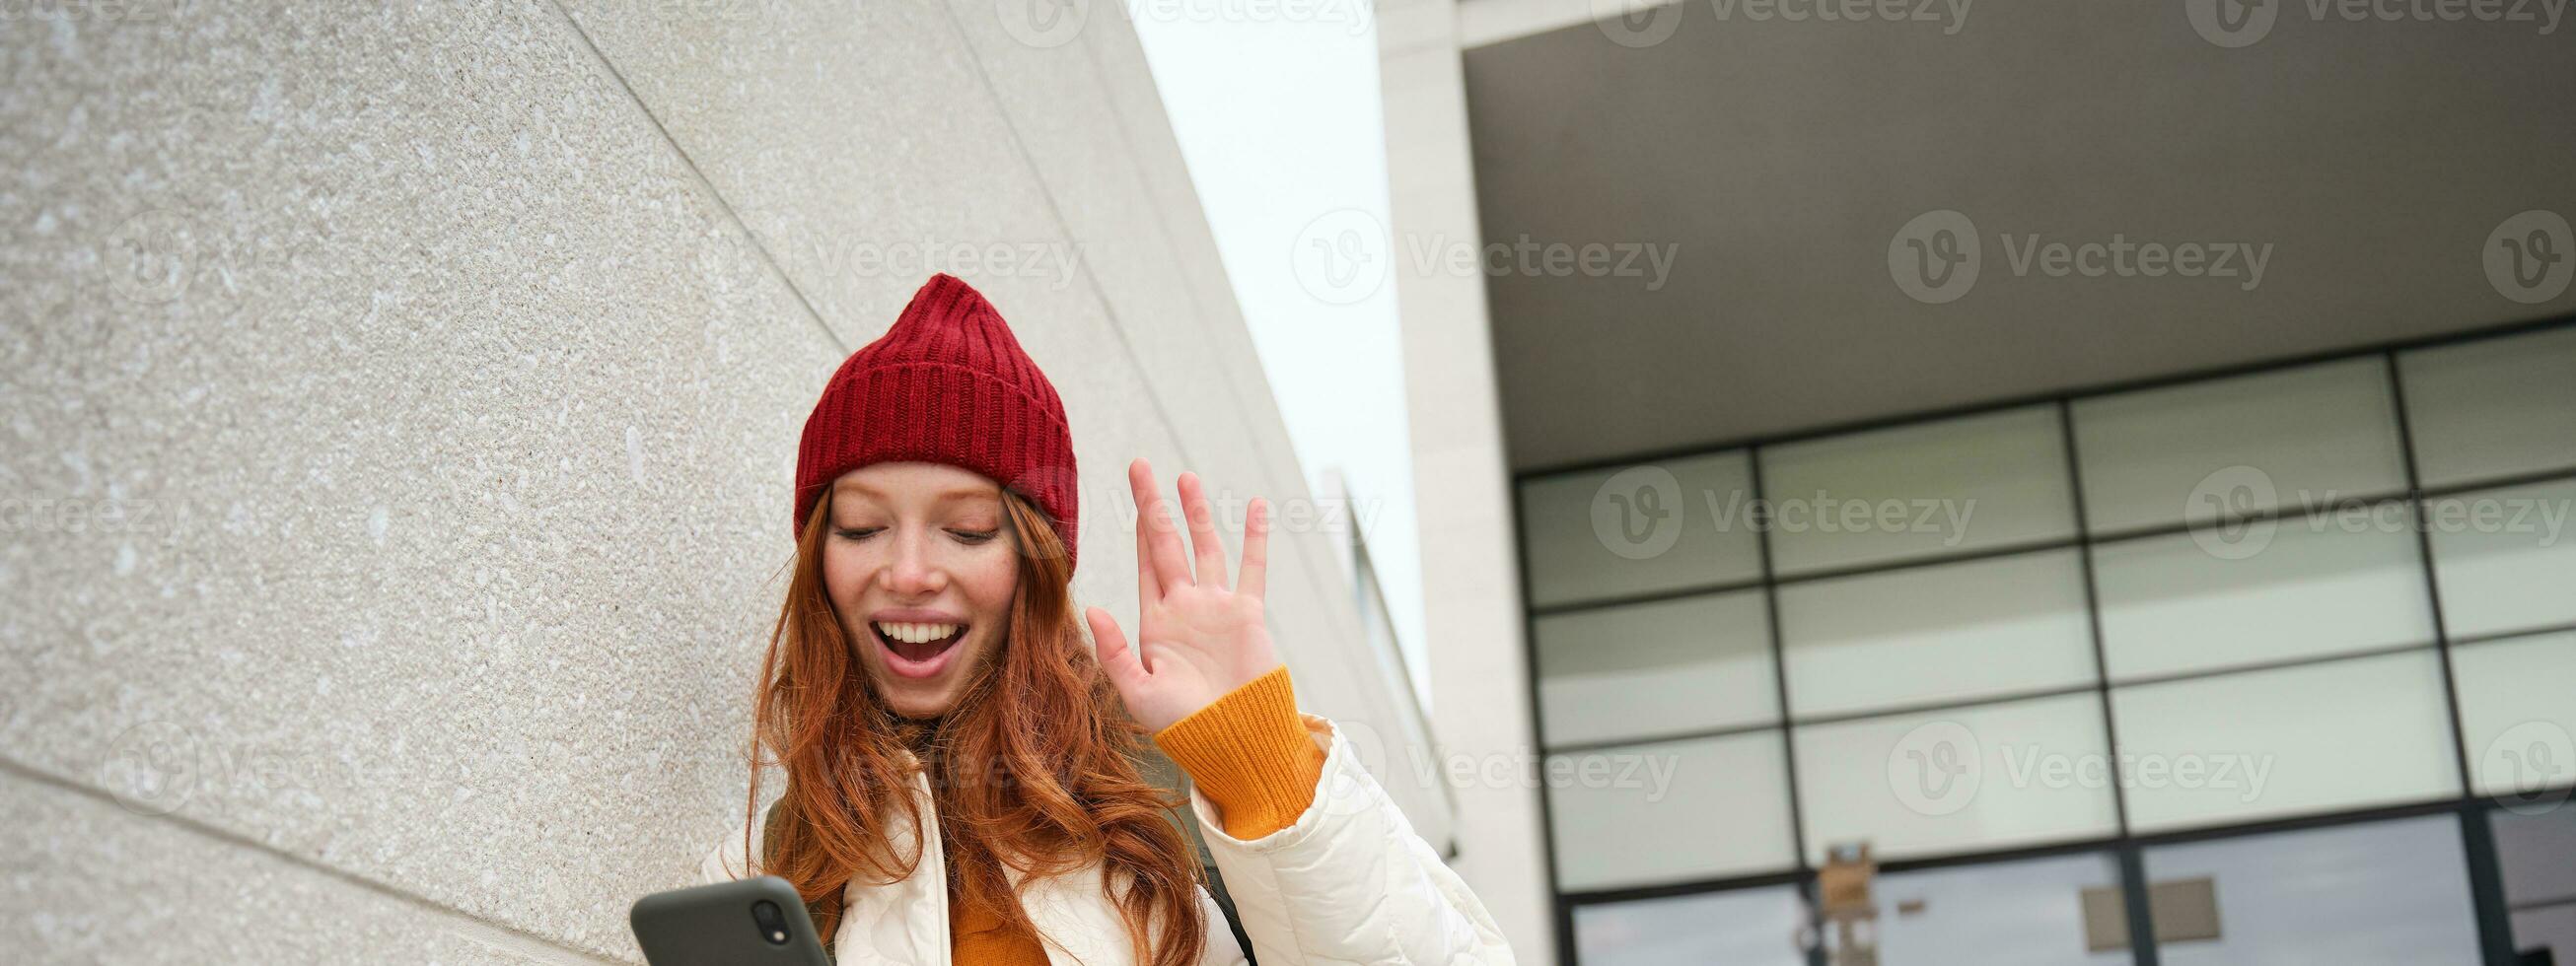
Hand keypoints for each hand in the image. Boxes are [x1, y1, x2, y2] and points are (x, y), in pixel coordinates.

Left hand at [1086, 458, 1277, 732]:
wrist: (1232, 740)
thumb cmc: (1182, 725)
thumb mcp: (1137, 692)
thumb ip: (1114, 651)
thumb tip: (1095, 609)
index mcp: (1155, 622)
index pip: (1144, 563)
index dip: (1138, 528)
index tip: (1131, 496)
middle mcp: (1185, 606)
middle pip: (1167, 543)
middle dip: (1155, 505)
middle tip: (1141, 466)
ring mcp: (1217, 607)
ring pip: (1206, 547)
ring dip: (1197, 513)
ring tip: (1187, 478)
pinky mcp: (1247, 614)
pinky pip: (1252, 567)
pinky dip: (1255, 538)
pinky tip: (1256, 507)